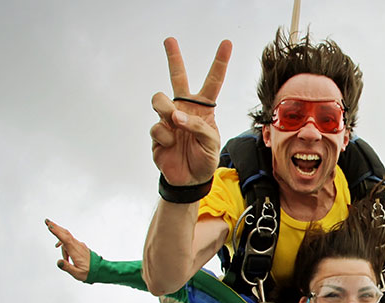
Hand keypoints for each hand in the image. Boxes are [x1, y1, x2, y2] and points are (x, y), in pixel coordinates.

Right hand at [45, 218, 90, 281]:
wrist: (100, 270)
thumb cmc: (89, 272)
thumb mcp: (77, 273)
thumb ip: (67, 267)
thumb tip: (59, 261)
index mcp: (76, 252)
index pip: (65, 239)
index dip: (57, 232)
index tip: (50, 226)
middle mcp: (78, 246)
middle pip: (65, 234)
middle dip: (55, 227)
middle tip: (47, 221)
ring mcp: (80, 245)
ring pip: (67, 239)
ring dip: (61, 245)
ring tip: (66, 260)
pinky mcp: (80, 246)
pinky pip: (70, 242)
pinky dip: (64, 245)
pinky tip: (64, 253)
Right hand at [150, 38, 232, 185]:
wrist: (189, 180)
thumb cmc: (205, 159)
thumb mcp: (211, 143)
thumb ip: (198, 126)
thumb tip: (176, 116)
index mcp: (203, 108)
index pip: (213, 81)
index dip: (220, 62)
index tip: (227, 43)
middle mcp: (185, 108)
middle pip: (178, 78)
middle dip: (174, 58)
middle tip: (170, 39)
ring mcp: (168, 118)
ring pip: (159, 99)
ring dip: (165, 108)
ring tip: (174, 123)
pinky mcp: (157, 132)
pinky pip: (157, 126)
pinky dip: (165, 137)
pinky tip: (171, 145)